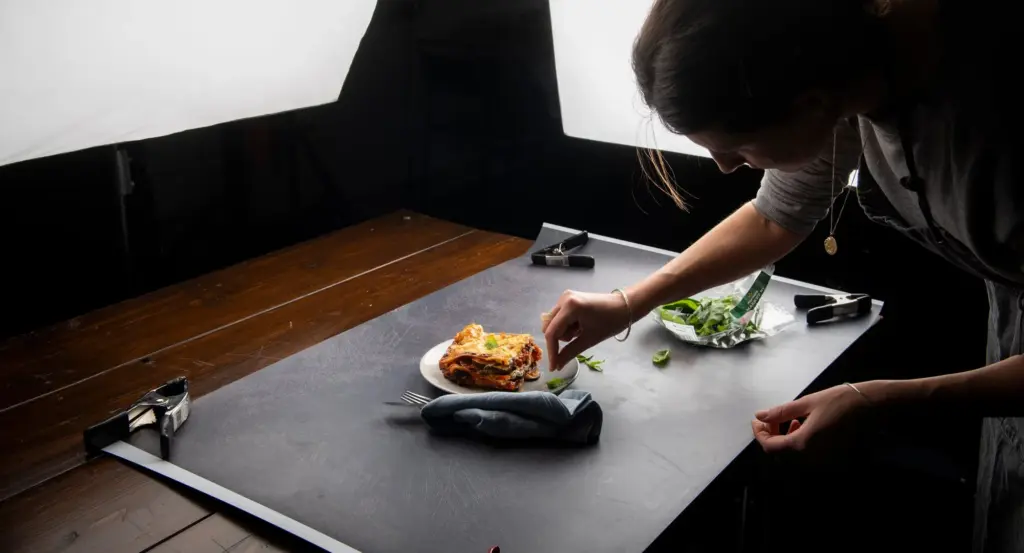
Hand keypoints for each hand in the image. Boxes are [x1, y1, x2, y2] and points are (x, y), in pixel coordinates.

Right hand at [542, 290, 629, 369]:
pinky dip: (567, 326)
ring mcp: (566, 297)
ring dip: (565, 332)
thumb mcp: (589, 339)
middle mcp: (564, 299)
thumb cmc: (611, 322)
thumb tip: (557, 366)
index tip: (553, 367)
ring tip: (582, 331)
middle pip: (549, 326)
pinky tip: (581, 326)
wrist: (625, 306)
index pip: (552, 332)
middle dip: (560, 339)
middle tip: (577, 339)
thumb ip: (570, 352)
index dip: (551, 351)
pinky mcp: (569, 299)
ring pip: (554, 323)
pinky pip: (560, 317)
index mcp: (569, 306)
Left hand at [751, 383, 874, 452]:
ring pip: (792, 454)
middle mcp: (811, 456)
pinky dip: (797, 441)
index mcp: (803, 443)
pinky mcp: (830, 456)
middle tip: (771, 418)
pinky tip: (802, 424)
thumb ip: (781, 412)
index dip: (759, 434)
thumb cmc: (839, 400)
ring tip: (790, 419)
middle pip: (780, 452)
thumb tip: (760, 416)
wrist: (871, 405)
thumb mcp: (806, 402)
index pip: (770, 446)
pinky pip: (806, 453)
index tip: (757, 420)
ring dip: (784, 438)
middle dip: (771, 435)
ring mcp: (822, 458)